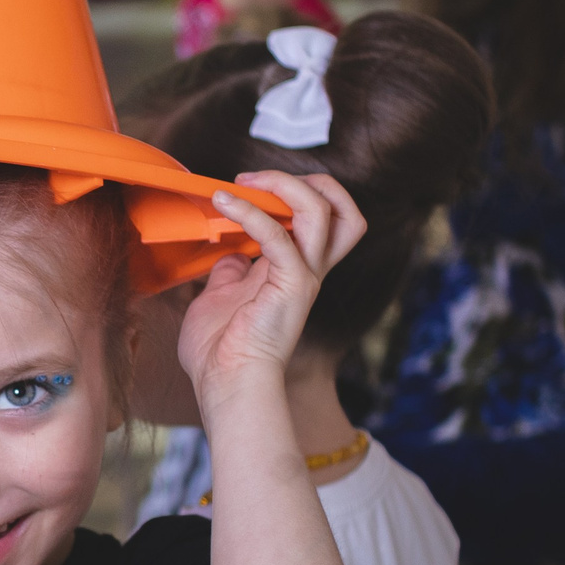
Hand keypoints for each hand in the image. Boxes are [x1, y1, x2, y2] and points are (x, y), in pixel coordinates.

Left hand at [178, 170, 365, 400]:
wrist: (224, 384)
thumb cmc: (218, 352)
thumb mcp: (220, 298)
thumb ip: (231, 274)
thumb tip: (231, 254)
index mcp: (295, 271)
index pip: (325, 219)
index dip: (297, 193)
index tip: (248, 187)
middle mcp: (308, 270)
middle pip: (346, 211)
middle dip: (313, 182)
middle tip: (258, 179)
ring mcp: (304, 277)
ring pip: (324, 211)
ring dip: (283, 185)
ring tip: (242, 182)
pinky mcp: (291, 285)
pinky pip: (278, 235)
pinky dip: (250, 211)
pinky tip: (223, 202)